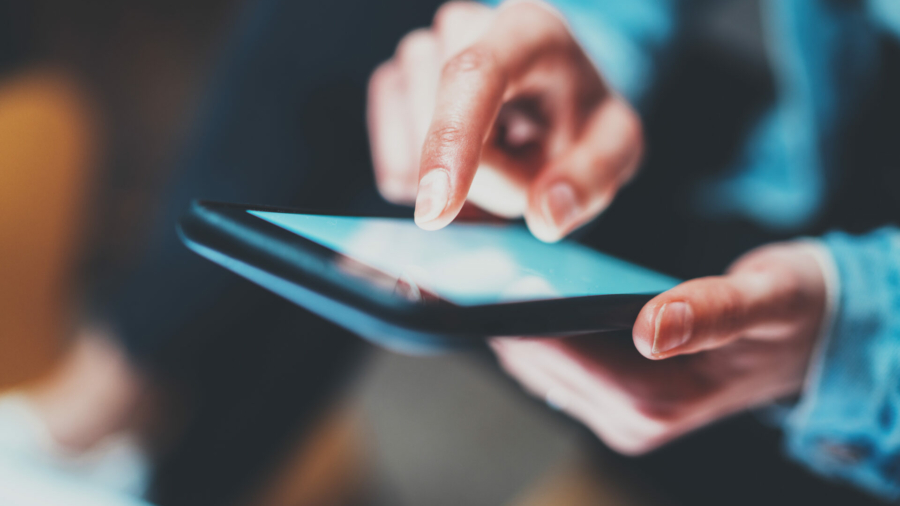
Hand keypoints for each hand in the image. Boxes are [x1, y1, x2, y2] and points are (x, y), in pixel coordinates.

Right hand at [367, 0, 642, 241]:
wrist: (548, 98)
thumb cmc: (579, 117)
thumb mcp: (612, 145)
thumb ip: (591, 178)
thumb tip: (547, 213)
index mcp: (528, 29)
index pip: (474, 74)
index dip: (449, 139)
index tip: (435, 209)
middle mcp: (463, 26)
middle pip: (444, 132)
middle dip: (484, 179)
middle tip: (527, 166)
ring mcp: (419, 52)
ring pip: (413, 155)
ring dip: (458, 182)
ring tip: (497, 155)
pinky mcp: (390, 86)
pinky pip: (393, 169)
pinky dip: (428, 187)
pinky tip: (461, 164)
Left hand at [491, 241, 827, 453]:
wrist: (808, 338)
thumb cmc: (790, 312)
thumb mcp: (767, 300)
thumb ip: (714, 312)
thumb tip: (653, 329)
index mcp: (659, 398)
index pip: (558, 355)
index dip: (506, 315)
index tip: (458, 280)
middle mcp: (632, 418)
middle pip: (536, 365)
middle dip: (491, 318)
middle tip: (444, 271)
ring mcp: (622, 416)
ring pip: (538, 368)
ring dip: (503, 326)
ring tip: (462, 279)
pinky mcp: (618, 403)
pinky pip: (556, 367)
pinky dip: (529, 332)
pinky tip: (510, 297)